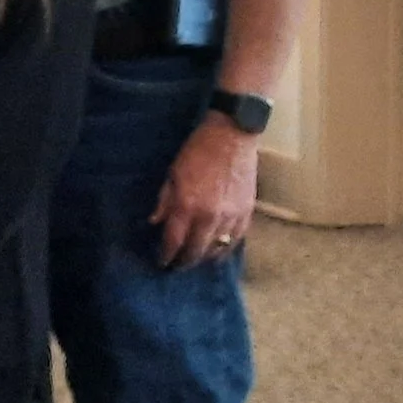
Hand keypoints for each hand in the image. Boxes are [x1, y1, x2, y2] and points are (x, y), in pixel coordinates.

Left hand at [151, 116, 257, 266]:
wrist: (231, 136)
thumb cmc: (197, 151)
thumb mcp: (172, 173)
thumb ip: (164, 200)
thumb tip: (155, 222)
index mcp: (187, 205)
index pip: (174, 241)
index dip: (166, 255)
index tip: (161, 262)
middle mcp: (209, 216)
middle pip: (195, 251)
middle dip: (184, 261)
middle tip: (177, 266)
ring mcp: (231, 216)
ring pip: (217, 249)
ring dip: (205, 257)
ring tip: (196, 260)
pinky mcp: (247, 213)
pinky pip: (236, 240)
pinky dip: (226, 249)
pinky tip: (218, 251)